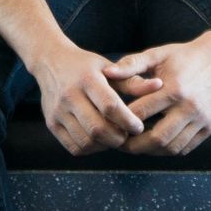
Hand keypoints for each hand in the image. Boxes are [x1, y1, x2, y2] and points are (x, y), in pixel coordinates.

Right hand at [30, 42, 155, 156]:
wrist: (51, 62)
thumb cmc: (86, 66)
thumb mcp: (108, 68)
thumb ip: (133, 81)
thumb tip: (159, 86)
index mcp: (87, 79)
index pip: (110, 106)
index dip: (128, 121)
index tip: (138, 126)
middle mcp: (69, 96)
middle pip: (98, 128)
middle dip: (118, 137)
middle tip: (127, 135)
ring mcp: (57, 111)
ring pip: (86, 141)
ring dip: (105, 145)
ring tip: (114, 137)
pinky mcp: (51, 123)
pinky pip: (74, 147)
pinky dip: (91, 149)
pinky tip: (99, 140)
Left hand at [103, 34, 210, 156]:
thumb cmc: (182, 56)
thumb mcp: (157, 54)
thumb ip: (131, 64)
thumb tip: (107, 72)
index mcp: (174, 88)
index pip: (141, 113)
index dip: (122, 121)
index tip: (109, 124)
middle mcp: (190, 107)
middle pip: (157, 138)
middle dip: (134, 145)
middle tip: (119, 143)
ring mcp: (202, 119)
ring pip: (172, 147)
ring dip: (151, 151)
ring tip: (136, 145)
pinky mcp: (209, 127)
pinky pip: (185, 148)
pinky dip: (168, 149)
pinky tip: (155, 143)